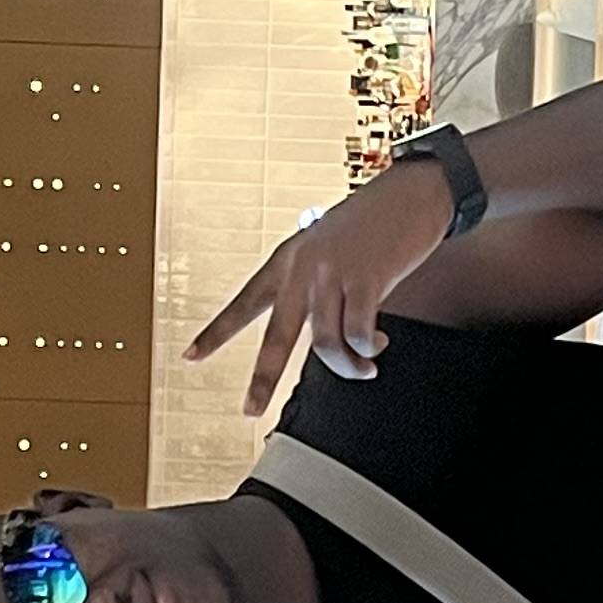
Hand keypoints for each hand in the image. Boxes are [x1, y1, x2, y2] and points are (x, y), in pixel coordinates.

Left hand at [186, 158, 454, 416]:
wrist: (412, 192)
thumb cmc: (373, 219)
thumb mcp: (329, 244)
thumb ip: (318, 282)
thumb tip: (327, 330)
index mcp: (288, 260)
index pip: (244, 302)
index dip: (216, 333)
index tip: (190, 357)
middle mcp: (304, 269)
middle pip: (276, 336)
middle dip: (261, 379)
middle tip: (251, 409)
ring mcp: (333, 274)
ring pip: (326, 343)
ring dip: (347, 366)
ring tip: (364, 369)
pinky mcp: (366, 279)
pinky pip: (360, 332)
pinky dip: (369, 348)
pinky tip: (378, 345)